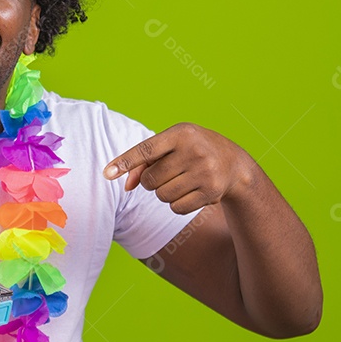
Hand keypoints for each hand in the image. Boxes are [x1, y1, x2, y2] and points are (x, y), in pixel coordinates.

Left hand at [102, 122, 255, 213]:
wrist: (234, 163)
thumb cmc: (191, 150)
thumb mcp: (171, 146)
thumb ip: (145, 162)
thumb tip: (126, 186)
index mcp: (181, 133)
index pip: (146, 150)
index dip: (125, 162)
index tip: (106, 173)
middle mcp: (194, 151)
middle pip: (150, 180)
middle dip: (151, 181)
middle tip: (167, 173)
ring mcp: (204, 172)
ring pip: (161, 196)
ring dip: (163, 193)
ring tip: (180, 181)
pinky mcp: (211, 192)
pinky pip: (176, 208)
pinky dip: (176, 204)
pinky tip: (190, 191)